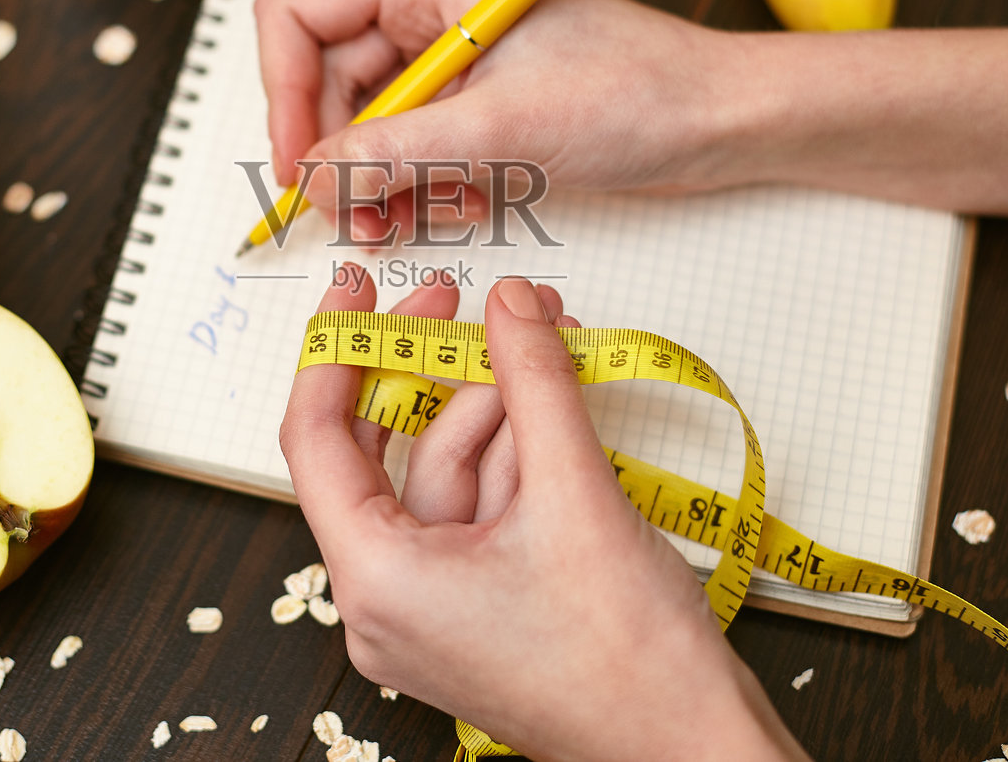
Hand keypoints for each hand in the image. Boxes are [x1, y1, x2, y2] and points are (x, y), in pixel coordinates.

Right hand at [255, 0, 741, 239]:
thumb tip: (313, 180)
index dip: (284, 93)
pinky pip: (409, 145)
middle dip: (337, 154)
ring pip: (365, 122)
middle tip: (357, 220)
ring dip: (377, 181)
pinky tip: (455, 207)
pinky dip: (417, 185)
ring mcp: (449, 54)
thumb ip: (396, 152)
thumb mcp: (503, 127)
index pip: (298, 15)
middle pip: (324, 78)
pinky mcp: (474, 98)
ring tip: (411, 221)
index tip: (301, 168)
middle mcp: (426, 4)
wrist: (719, 120)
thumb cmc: (636, 91)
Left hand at [281, 270, 807, 761]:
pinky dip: (516, 455)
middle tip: (472, 306)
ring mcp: (434, 609)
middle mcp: (389, 601)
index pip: (316, 440)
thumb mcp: (576, 492)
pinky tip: (556, 407)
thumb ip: (534, 380)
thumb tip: (510, 304)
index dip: (336, 351)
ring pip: (446, 473)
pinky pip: (477, 509)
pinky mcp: (476, 608)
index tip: (358, 291)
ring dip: (498, 407)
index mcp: (379, 581)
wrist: (691, 747)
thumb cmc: (629, 665)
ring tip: (551, 347)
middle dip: (439, 371)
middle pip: (386, 452)